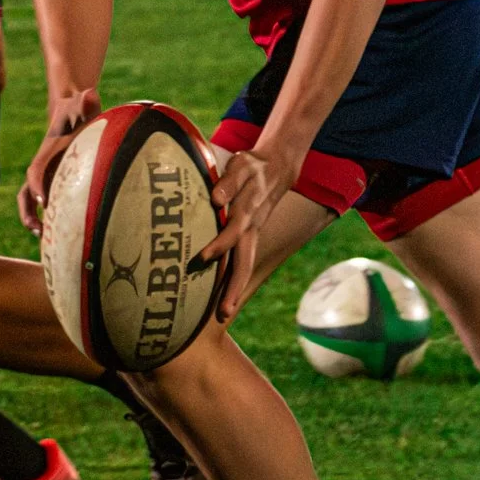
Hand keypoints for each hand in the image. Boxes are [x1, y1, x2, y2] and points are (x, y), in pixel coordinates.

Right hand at [18, 88, 101, 235]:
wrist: (71, 108)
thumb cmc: (79, 108)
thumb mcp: (83, 103)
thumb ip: (86, 101)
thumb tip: (90, 94)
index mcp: (47, 152)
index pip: (36, 171)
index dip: (38, 185)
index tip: (44, 201)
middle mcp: (43, 166)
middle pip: (27, 192)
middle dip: (28, 211)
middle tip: (38, 230)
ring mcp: (47, 175)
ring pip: (32, 200)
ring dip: (34, 218)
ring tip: (45, 237)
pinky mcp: (56, 179)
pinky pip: (48, 200)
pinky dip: (50, 215)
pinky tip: (64, 230)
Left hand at [200, 144, 300, 321]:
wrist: (278, 168)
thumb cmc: (253, 165)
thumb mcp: (242, 165)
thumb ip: (229, 181)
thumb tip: (216, 199)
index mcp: (248, 210)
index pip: (233, 232)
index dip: (219, 245)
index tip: (202, 258)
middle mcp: (251, 228)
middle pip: (244, 262)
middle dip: (234, 287)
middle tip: (224, 312)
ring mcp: (252, 236)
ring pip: (245, 267)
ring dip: (235, 290)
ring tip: (223, 315)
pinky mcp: (250, 238)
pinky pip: (242, 263)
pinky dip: (235, 282)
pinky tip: (223, 298)